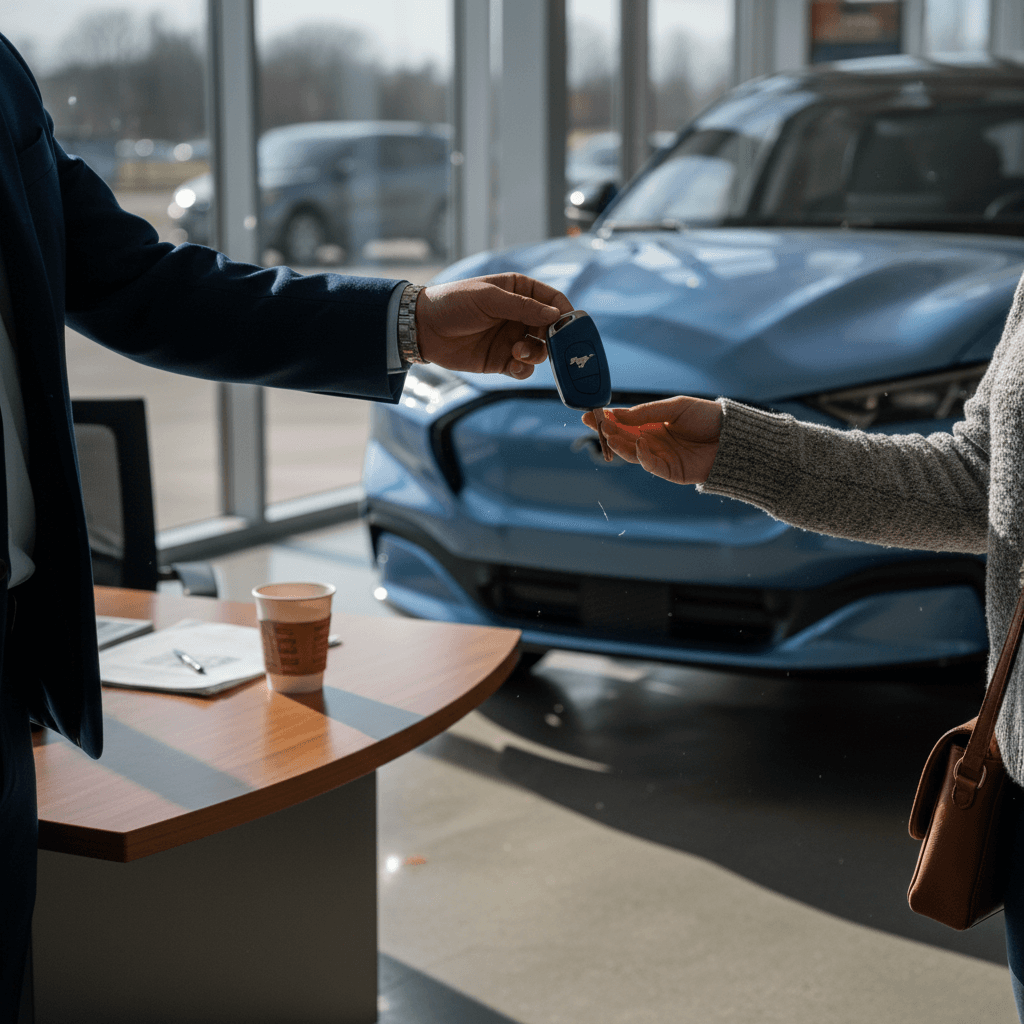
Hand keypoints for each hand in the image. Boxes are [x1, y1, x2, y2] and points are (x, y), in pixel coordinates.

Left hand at [415, 273, 571, 378]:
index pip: (552, 299)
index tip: (571, 325)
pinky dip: (524, 369)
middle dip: (554, 339)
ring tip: (518, 352)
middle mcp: (519, 315)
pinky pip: (524, 368)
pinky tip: (513, 365)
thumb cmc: (454, 304)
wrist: (424, 329)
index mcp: (519, 291)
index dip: (565, 311)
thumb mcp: (488, 299)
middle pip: (551, 329)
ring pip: (540, 351)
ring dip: (536, 354)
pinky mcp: (502, 360)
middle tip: (549, 345)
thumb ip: (523, 306)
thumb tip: (556, 314)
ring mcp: (512, 338)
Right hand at [582, 396, 722, 484]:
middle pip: (625, 438)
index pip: (625, 422)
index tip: (590, 414)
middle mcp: (654, 441)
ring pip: (633, 453)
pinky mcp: (671, 472)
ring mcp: (661, 457)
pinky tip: (640, 445)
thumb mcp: (676, 407)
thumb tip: (618, 415)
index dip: (608, 418)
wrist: (735, 437)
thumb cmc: (707, 418)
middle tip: (595, 424)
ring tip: (609, 435)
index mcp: (654, 423)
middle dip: (608, 431)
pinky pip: (651, 465)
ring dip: (619, 445)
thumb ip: (648, 412)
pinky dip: (643, 457)